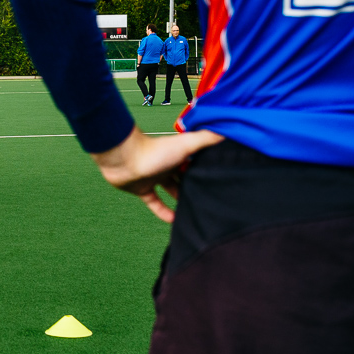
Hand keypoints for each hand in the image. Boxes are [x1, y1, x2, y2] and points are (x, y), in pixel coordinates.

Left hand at [90, 126, 222, 222]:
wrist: (124, 160)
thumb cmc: (155, 150)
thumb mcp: (186, 144)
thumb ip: (207, 139)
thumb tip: (230, 132)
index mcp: (178, 153)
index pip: (197, 161)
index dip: (208, 168)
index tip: (222, 178)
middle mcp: (167, 164)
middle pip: (185, 176)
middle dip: (196, 185)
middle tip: (211, 197)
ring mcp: (154, 177)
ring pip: (171, 190)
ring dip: (181, 199)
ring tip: (197, 211)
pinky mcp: (143, 189)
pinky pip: (155, 203)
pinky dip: (163, 212)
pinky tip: (174, 221)